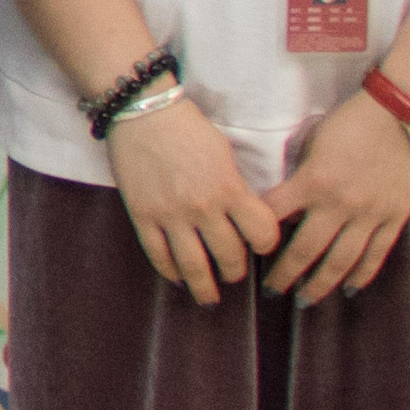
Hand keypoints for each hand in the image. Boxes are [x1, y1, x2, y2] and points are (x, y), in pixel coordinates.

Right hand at [104, 90, 279, 300]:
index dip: (267, 245)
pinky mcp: (142, 216)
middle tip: (233, 274)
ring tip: (208, 296)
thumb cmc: (188, 128)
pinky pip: (158, 255)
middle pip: (229, 256)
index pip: (262, 234)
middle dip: (235, 272)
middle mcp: (203, 207)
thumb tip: (244, 216)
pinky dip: (170, 272)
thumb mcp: (225, 153)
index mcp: (229, 189)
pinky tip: (176, 277)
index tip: (261, 247)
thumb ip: (236, 188)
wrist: (142, 112)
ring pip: (194, 266)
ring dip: (204, 287)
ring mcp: (170, 215)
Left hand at [268, 87, 409, 300]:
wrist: (403, 113)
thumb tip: (286, 206)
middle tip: (270, 292)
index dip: (257, 236)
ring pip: (341, 261)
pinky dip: (362, 274)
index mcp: (313, 182)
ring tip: (305, 300)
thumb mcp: (314, 144)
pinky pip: (376, 254)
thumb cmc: (353, 122)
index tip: (246, 251)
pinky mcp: (395, 216)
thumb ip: (301, 177)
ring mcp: (370, 214)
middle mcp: (340, 204)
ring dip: (321, 284)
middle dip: (285, 275)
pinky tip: (350, 289)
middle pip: (306, 250)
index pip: (274, 217)